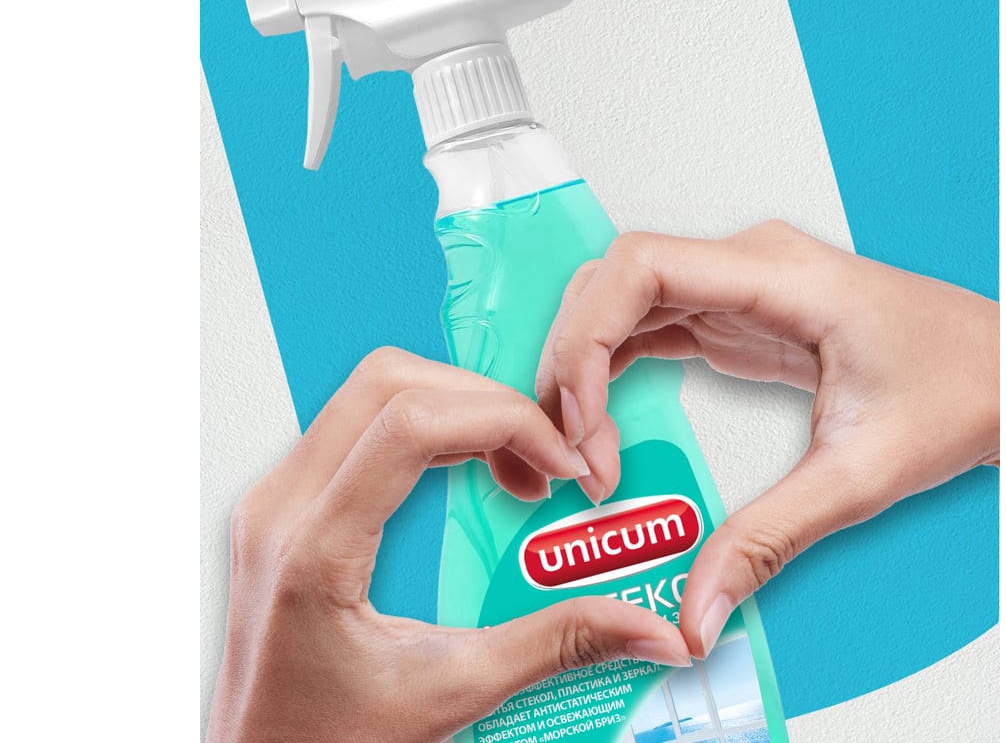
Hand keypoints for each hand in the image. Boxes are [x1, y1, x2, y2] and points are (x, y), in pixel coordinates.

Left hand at [206, 348, 690, 742]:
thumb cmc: (331, 742)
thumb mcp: (452, 694)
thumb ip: (555, 646)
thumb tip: (647, 628)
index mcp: (312, 552)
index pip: (409, 425)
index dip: (502, 420)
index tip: (559, 462)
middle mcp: (279, 509)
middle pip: (388, 382)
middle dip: (484, 400)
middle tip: (545, 456)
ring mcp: (273, 501)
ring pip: (369, 391)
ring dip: (456, 406)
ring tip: (517, 463)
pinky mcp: (284, 505)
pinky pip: (355, 423)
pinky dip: (425, 426)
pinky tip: (470, 468)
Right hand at [533, 220, 998, 658]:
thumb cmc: (962, 389)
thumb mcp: (860, 474)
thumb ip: (769, 539)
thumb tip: (697, 608)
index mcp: (778, 274)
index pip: (638, 267)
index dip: (586, 339)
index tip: (582, 421)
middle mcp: (748, 265)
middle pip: (611, 285)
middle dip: (571, 364)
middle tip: (573, 455)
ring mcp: (738, 286)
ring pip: (618, 304)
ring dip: (584, 369)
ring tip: (582, 450)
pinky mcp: (736, 316)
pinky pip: (646, 327)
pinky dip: (610, 372)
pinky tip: (604, 426)